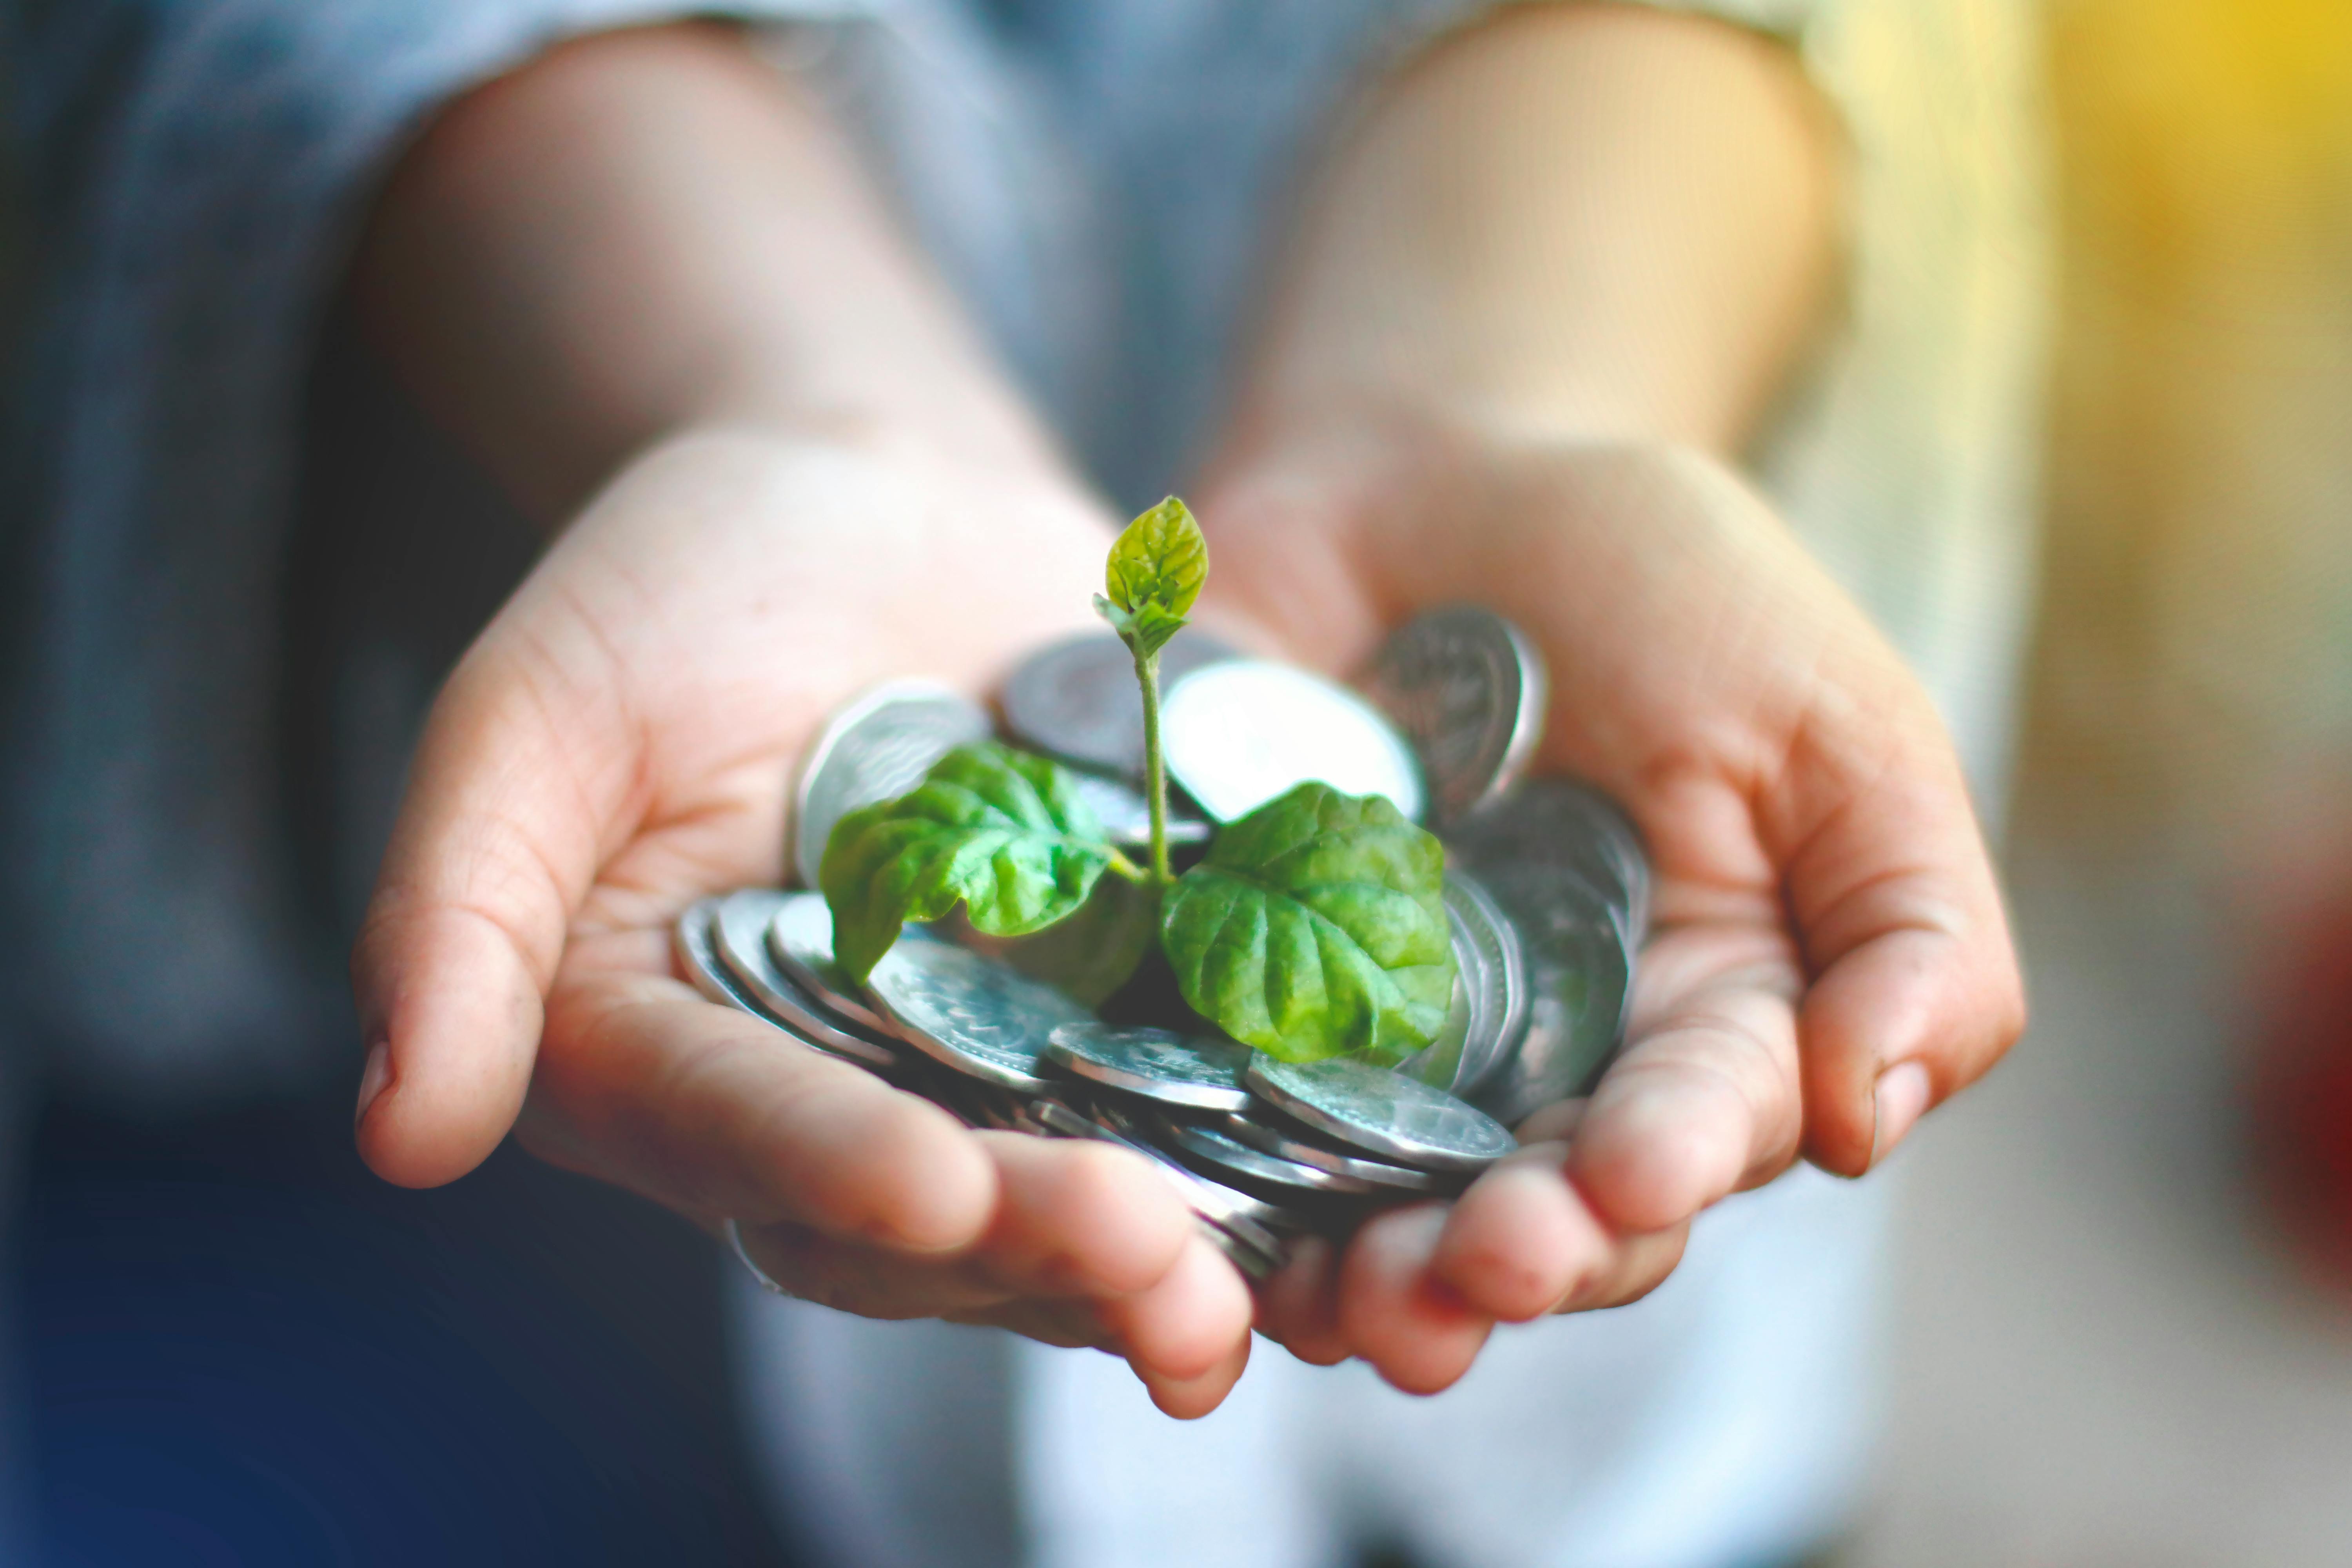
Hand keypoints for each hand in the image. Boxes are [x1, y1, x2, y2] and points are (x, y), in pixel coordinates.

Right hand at [352, 425, 1255, 1416]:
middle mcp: (834, 1102)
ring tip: (1259, 1291)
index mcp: (671, 1060)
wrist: (868, 498)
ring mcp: (993, 1072)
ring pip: (1075, 1205)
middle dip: (1041, 1247)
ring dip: (1171, 1261)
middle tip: (1157, 1270)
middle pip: (932, 1217)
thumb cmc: (668, 588)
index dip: (833, 1170)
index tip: (930, 1192)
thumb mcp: (537, 712)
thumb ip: (458, 911)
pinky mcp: (1130, 1016)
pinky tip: (1367, 1205)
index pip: (745, 1138)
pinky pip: (1202, 1114)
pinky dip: (1278, 1168)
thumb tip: (402, 1134)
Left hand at [1197, 420, 2024, 1390]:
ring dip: (1368, 1281)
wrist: (1426, 479)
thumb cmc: (1659, 588)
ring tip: (1349, 1304)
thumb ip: (1909, 925)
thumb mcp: (1833, 723)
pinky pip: (1219, 1133)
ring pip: (1378, 1218)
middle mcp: (1543, 1079)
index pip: (1693, 1137)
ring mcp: (1381, 1057)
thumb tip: (1868, 1118)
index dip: (1662, 1170)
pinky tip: (1205, 1242)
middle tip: (1479, 1267)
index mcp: (1700, 1029)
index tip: (1626, 1176)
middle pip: (1538, 1220)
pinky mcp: (1232, 1010)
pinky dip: (1215, 1200)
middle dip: (1515, 1258)